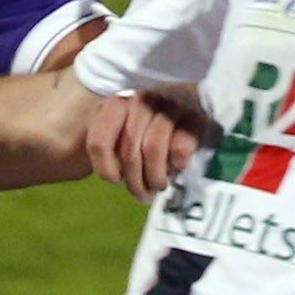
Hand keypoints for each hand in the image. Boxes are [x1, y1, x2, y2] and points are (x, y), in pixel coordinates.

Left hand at [86, 86, 207, 202]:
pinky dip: (176, 164)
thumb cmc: (148, 131)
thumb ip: (107, 149)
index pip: (99, 141)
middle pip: (129, 150)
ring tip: (158, 185)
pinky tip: (176, 167)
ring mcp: (168, 105)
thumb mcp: (121, 138)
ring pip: (153, 149)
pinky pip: (179, 148)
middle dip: (135, 180)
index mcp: (117, 104)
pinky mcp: (194, 117)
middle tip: (142, 194)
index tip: (114, 180)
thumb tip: (113, 175)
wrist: (191, 109)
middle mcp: (142, 100)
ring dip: (155, 177)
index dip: (104, 167)